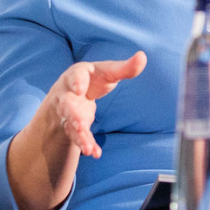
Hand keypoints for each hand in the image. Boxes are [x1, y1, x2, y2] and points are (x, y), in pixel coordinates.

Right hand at [8, 50, 146, 209]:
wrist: (73, 91)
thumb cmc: (94, 78)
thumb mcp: (109, 71)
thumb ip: (125, 67)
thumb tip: (143, 56)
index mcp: (77, 75)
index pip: (75, 76)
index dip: (76, 81)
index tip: (79, 89)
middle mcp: (67, 94)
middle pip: (66, 104)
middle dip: (72, 114)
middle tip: (79, 123)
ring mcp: (67, 111)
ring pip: (70, 124)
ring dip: (79, 135)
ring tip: (88, 148)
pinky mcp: (72, 125)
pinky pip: (77, 135)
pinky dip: (86, 144)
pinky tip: (94, 153)